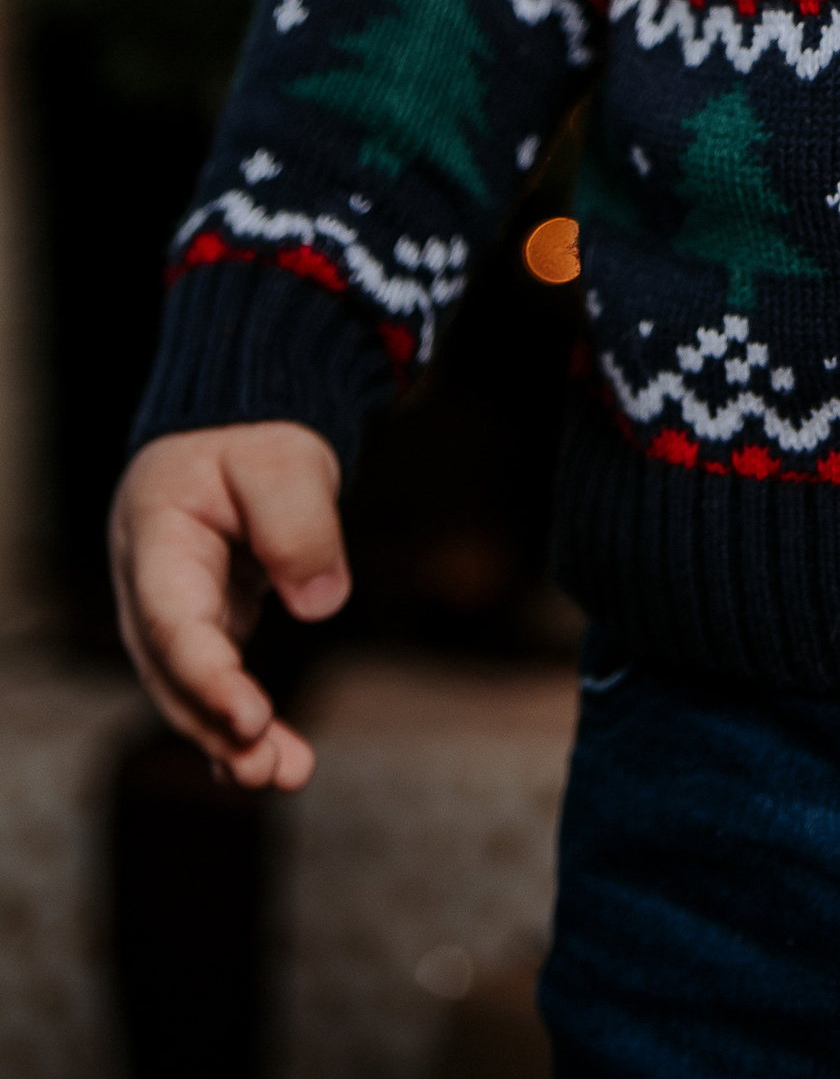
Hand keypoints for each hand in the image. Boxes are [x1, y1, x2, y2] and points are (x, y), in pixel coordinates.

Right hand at [109, 425, 348, 788]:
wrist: (234, 433)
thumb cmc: (252, 440)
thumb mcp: (282, 458)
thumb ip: (299, 521)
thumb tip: (321, 604)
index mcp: (153, 537)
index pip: (172, 622)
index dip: (207, 675)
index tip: (250, 717)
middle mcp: (149, 587)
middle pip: (173, 671)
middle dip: (217, 725)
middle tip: (265, 770)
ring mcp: (172, 612)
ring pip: (191, 689)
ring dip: (231, 738)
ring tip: (287, 774)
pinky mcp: (205, 628)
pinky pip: (216, 683)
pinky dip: (241, 725)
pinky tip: (275, 764)